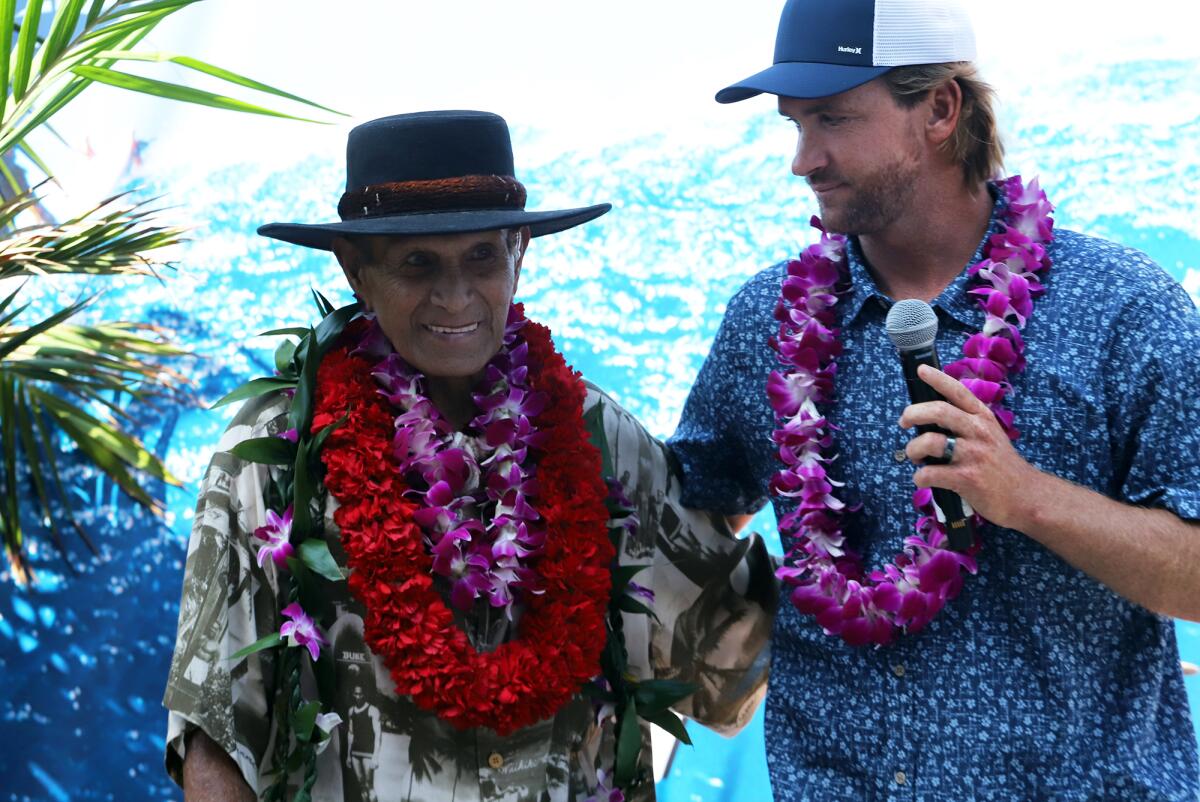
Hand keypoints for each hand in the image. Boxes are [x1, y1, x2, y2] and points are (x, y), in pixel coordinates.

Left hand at [899, 364, 1042, 529]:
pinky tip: (923, 479)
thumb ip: (966, 425)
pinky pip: (930, 474)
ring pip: (930, 442)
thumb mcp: (990, 435)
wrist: (1026, 497)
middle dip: (913, 414)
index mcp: (983, 418)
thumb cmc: (1001, 466)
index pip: (958, 392)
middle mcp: (978, 432)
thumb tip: (930, 419)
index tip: (921, 370)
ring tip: (916, 458)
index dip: (938, 379)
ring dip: (913, 449)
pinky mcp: (967, 478)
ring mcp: (973, 455)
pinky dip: (919, 477)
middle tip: (904, 422)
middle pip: (939, 411)